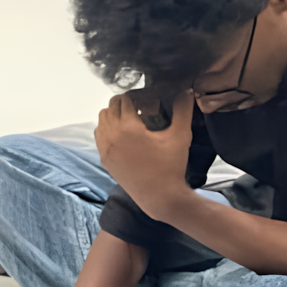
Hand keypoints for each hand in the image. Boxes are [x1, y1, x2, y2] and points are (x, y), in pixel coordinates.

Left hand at [94, 91, 195, 213]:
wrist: (159, 197)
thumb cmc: (171, 166)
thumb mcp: (180, 135)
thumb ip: (182, 109)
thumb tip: (186, 89)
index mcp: (127, 127)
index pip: (125, 98)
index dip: (139, 95)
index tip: (151, 100)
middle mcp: (111, 135)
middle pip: (111, 106)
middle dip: (126, 103)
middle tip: (143, 108)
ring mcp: (105, 148)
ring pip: (102, 119)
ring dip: (115, 114)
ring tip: (133, 119)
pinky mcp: (104, 159)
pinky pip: (99, 135)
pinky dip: (108, 129)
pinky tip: (124, 134)